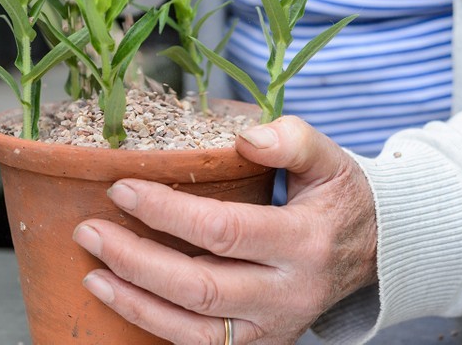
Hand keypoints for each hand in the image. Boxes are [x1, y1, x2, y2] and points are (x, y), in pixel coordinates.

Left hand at [72, 116, 377, 343]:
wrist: (373, 254)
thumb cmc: (339, 199)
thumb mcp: (330, 158)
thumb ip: (292, 139)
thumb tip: (246, 138)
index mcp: (303, 242)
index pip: (223, 231)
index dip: (166, 212)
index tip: (122, 187)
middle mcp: (288, 294)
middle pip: (200, 287)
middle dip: (135, 260)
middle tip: (89, 230)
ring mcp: (273, 327)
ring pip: (194, 329)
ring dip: (136, 302)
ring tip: (91, 272)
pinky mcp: (260, 344)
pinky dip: (155, 326)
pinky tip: (121, 299)